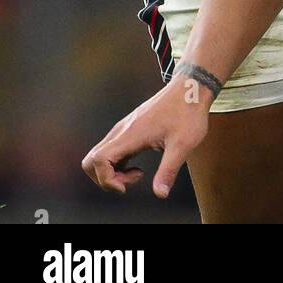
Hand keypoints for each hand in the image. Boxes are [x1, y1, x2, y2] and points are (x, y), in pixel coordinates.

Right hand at [81, 80, 210, 198]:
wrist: (191, 88)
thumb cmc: (188, 112)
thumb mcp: (183, 144)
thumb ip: (168, 170)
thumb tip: (160, 194)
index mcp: (131, 134)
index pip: (98, 160)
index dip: (106, 179)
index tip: (127, 186)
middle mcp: (122, 131)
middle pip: (91, 160)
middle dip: (105, 178)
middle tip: (130, 180)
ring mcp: (124, 129)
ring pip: (100, 156)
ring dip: (112, 172)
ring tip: (137, 173)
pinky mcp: (129, 129)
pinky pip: (110, 152)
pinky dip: (116, 165)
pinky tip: (136, 166)